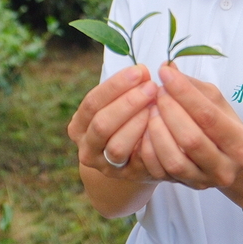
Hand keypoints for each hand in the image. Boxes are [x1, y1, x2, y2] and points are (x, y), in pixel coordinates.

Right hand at [68, 65, 160, 179]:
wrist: (133, 158)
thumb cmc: (127, 119)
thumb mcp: (121, 102)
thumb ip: (132, 85)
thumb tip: (157, 66)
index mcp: (79, 125)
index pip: (92, 102)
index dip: (116, 86)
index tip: (140, 71)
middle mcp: (87, 148)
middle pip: (101, 124)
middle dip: (127, 103)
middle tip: (151, 87)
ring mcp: (105, 166)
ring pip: (116, 147)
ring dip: (138, 124)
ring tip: (157, 106)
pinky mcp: (127, 177)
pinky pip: (137, 162)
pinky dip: (149, 144)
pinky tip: (163, 127)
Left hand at [137, 63, 242, 189]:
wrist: (232, 165)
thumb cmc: (223, 127)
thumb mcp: (217, 104)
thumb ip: (194, 86)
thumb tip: (168, 67)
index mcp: (239, 142)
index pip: (207, 115)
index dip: (184, 92)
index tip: (165, 73)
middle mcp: (224, 166)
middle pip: (190, 139)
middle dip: (169, 111)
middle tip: (156, 91)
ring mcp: (203, 181)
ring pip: (174, 159)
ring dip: (156, 131)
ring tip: (151, 110)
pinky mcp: (184, 187)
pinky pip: (160, 171)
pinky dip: (148, 149)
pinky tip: (145, 129)